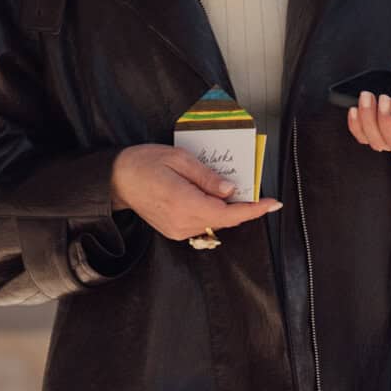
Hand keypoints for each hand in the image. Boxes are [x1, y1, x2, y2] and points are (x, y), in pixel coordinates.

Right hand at [109, 144, 279, 240]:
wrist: (117, 180)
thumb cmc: (145, 163)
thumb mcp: (180, 159)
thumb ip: (207, 177)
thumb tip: (231, 190)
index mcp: (185, 203)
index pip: (228, 214)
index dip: (254, 210)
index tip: (272, 203)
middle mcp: (182, 223)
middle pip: (225, 220)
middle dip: (243, 207)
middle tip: (256, 191)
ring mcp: (177, 230)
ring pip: (214, 222)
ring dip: (226, 208)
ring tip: (227, 188)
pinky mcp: (174, 232)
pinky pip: (202, 223)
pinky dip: (212, 212)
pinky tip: (210, 196)